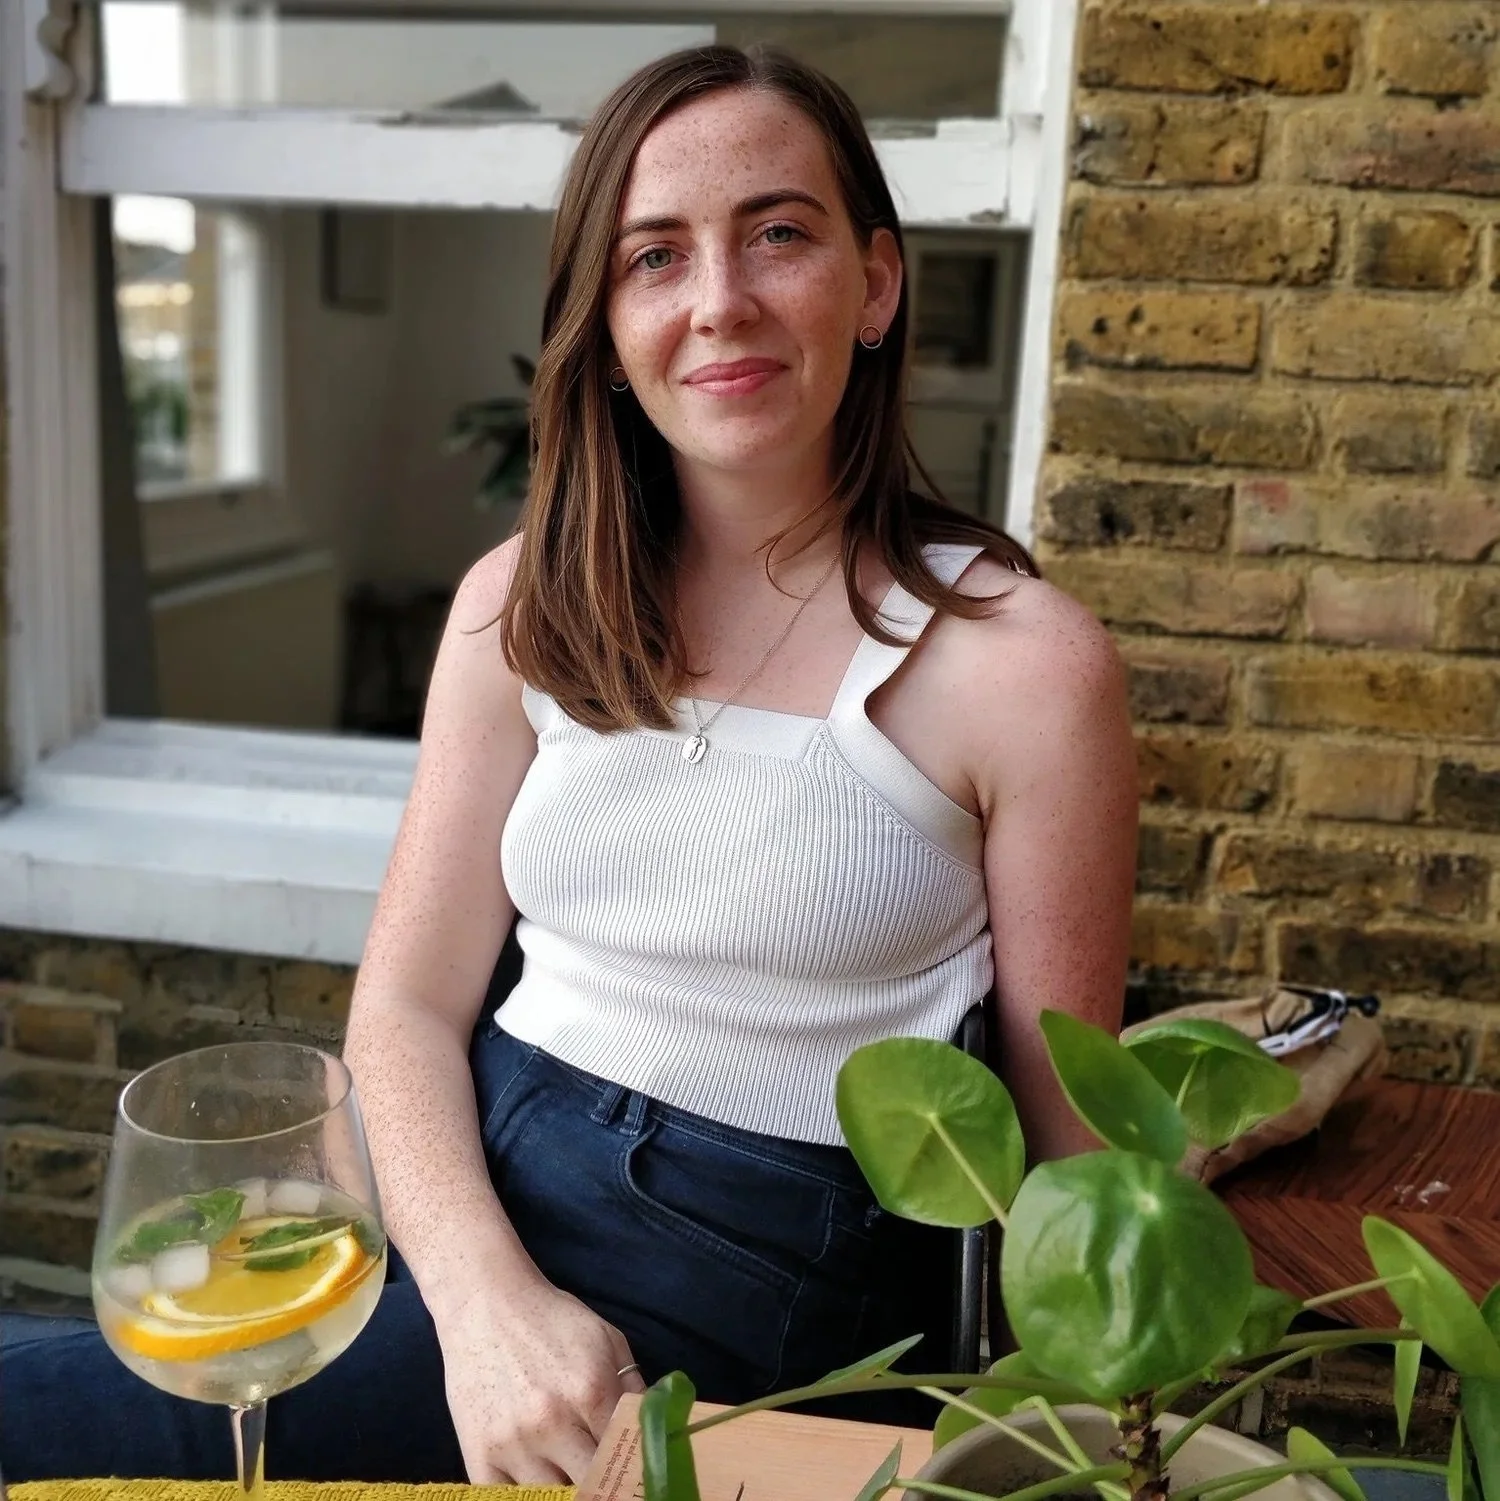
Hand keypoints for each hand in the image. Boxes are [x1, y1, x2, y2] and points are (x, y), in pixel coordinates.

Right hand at [433, 1271, 648, 1483]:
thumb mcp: (606, 1340)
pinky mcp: (480, 1457)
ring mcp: (512, 1445)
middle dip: (605, 1484)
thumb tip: (662, 1431)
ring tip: (571, 1471)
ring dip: (566, 1488)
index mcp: (591, 1392)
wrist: (485, 1305)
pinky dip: (526, 1495)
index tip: (639, 1479)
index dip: (637, 1472)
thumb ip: (634, 1389)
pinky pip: (507, 1500)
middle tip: (608, 1478)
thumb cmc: (551, 1321)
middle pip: (594, 1487)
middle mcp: (552, 1423)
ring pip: (553, 1498)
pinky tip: (539, 1478)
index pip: (628, 1457)